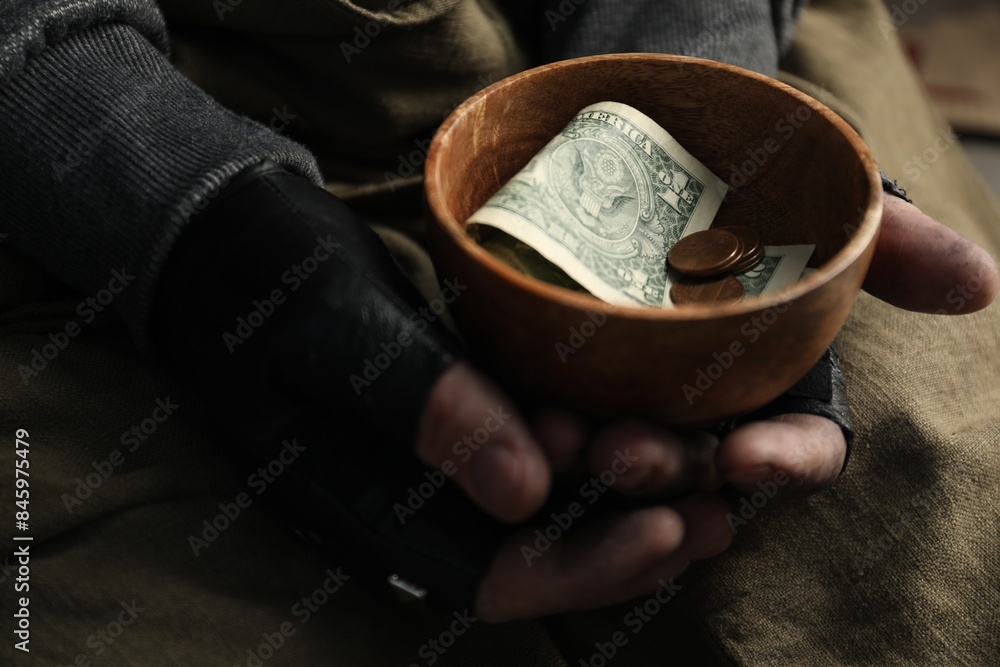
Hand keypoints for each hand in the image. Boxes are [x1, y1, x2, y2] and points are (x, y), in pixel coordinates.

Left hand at [418, 193, 997, 621]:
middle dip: (664, 465)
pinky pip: (548, 416)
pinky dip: (533, 426)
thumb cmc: (761, 194)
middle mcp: (704, 408)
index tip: (750, 459)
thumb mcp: (825, 208)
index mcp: (773, 390)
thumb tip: (980, 284)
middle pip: (691, 463)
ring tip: (562, 436)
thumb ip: (894, 245)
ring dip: (590, 457)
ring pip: (615, 453)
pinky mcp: (566, 377)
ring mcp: (633, 396)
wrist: (667, 154)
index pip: (794, 450)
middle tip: (623, 450)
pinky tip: (514, 420)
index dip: (780, 461)